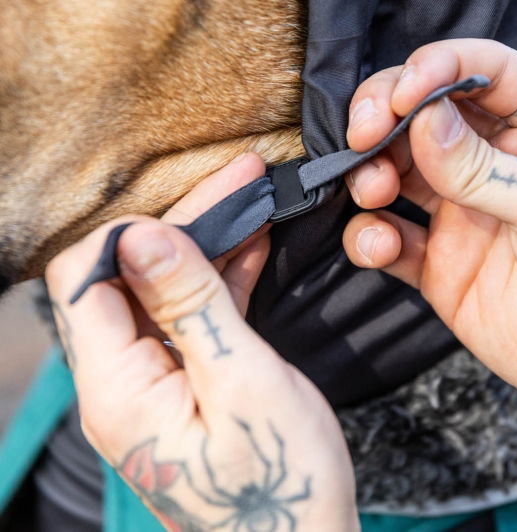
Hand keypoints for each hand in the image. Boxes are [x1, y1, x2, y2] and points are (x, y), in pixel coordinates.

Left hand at [46, 153, 358, 531]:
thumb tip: (141, 234)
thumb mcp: (243, 382)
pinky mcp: (184, 380)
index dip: (136, 233)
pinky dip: (221, 276)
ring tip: (253, 200)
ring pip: (166, 288)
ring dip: (209, 244)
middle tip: (242, 181)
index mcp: (118, 387)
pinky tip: (252, 245)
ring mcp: (153, 380)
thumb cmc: (279, 482)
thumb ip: (191, 305)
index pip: (89, 278)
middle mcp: (121, 380)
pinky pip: (192, 313)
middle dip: (186, 223)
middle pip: (131, 275)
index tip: (201, 207)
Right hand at [343, 39, 516, 433]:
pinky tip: (379, 244)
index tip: (404, 94)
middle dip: (383, 115)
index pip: (482, 71)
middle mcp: (496, 160)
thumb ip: (485, 169)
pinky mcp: (439, 261)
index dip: (436, 69)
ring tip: (373, 190)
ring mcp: (462, 210)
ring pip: (394, 171)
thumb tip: (420, 121)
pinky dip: (369, 236)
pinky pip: (388, 239)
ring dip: (369, 173)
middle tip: (364, 135)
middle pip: (422, 114)